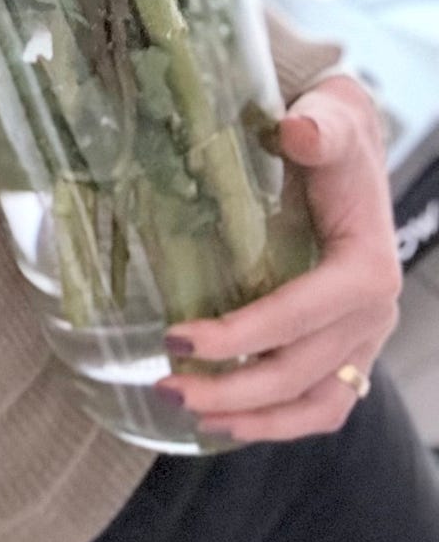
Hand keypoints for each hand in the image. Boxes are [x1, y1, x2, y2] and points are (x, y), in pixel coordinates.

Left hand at [156, 75, 401, 442]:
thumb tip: (297, 131)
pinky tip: (230, 422)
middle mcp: (375, 315)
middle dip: (231, 388)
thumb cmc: (332, 133)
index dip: (239, 334)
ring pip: (314, 403)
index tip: (175, 337)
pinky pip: (325, 404)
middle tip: (166, 386)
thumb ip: (320, 128)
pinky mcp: (352, 350)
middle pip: (300, 371)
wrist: (350, 144)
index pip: (298, 315)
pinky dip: (281, 422)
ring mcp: (366, 339)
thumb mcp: (330, 119)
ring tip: (191, 414)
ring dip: (253, 418)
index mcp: (366, 269)